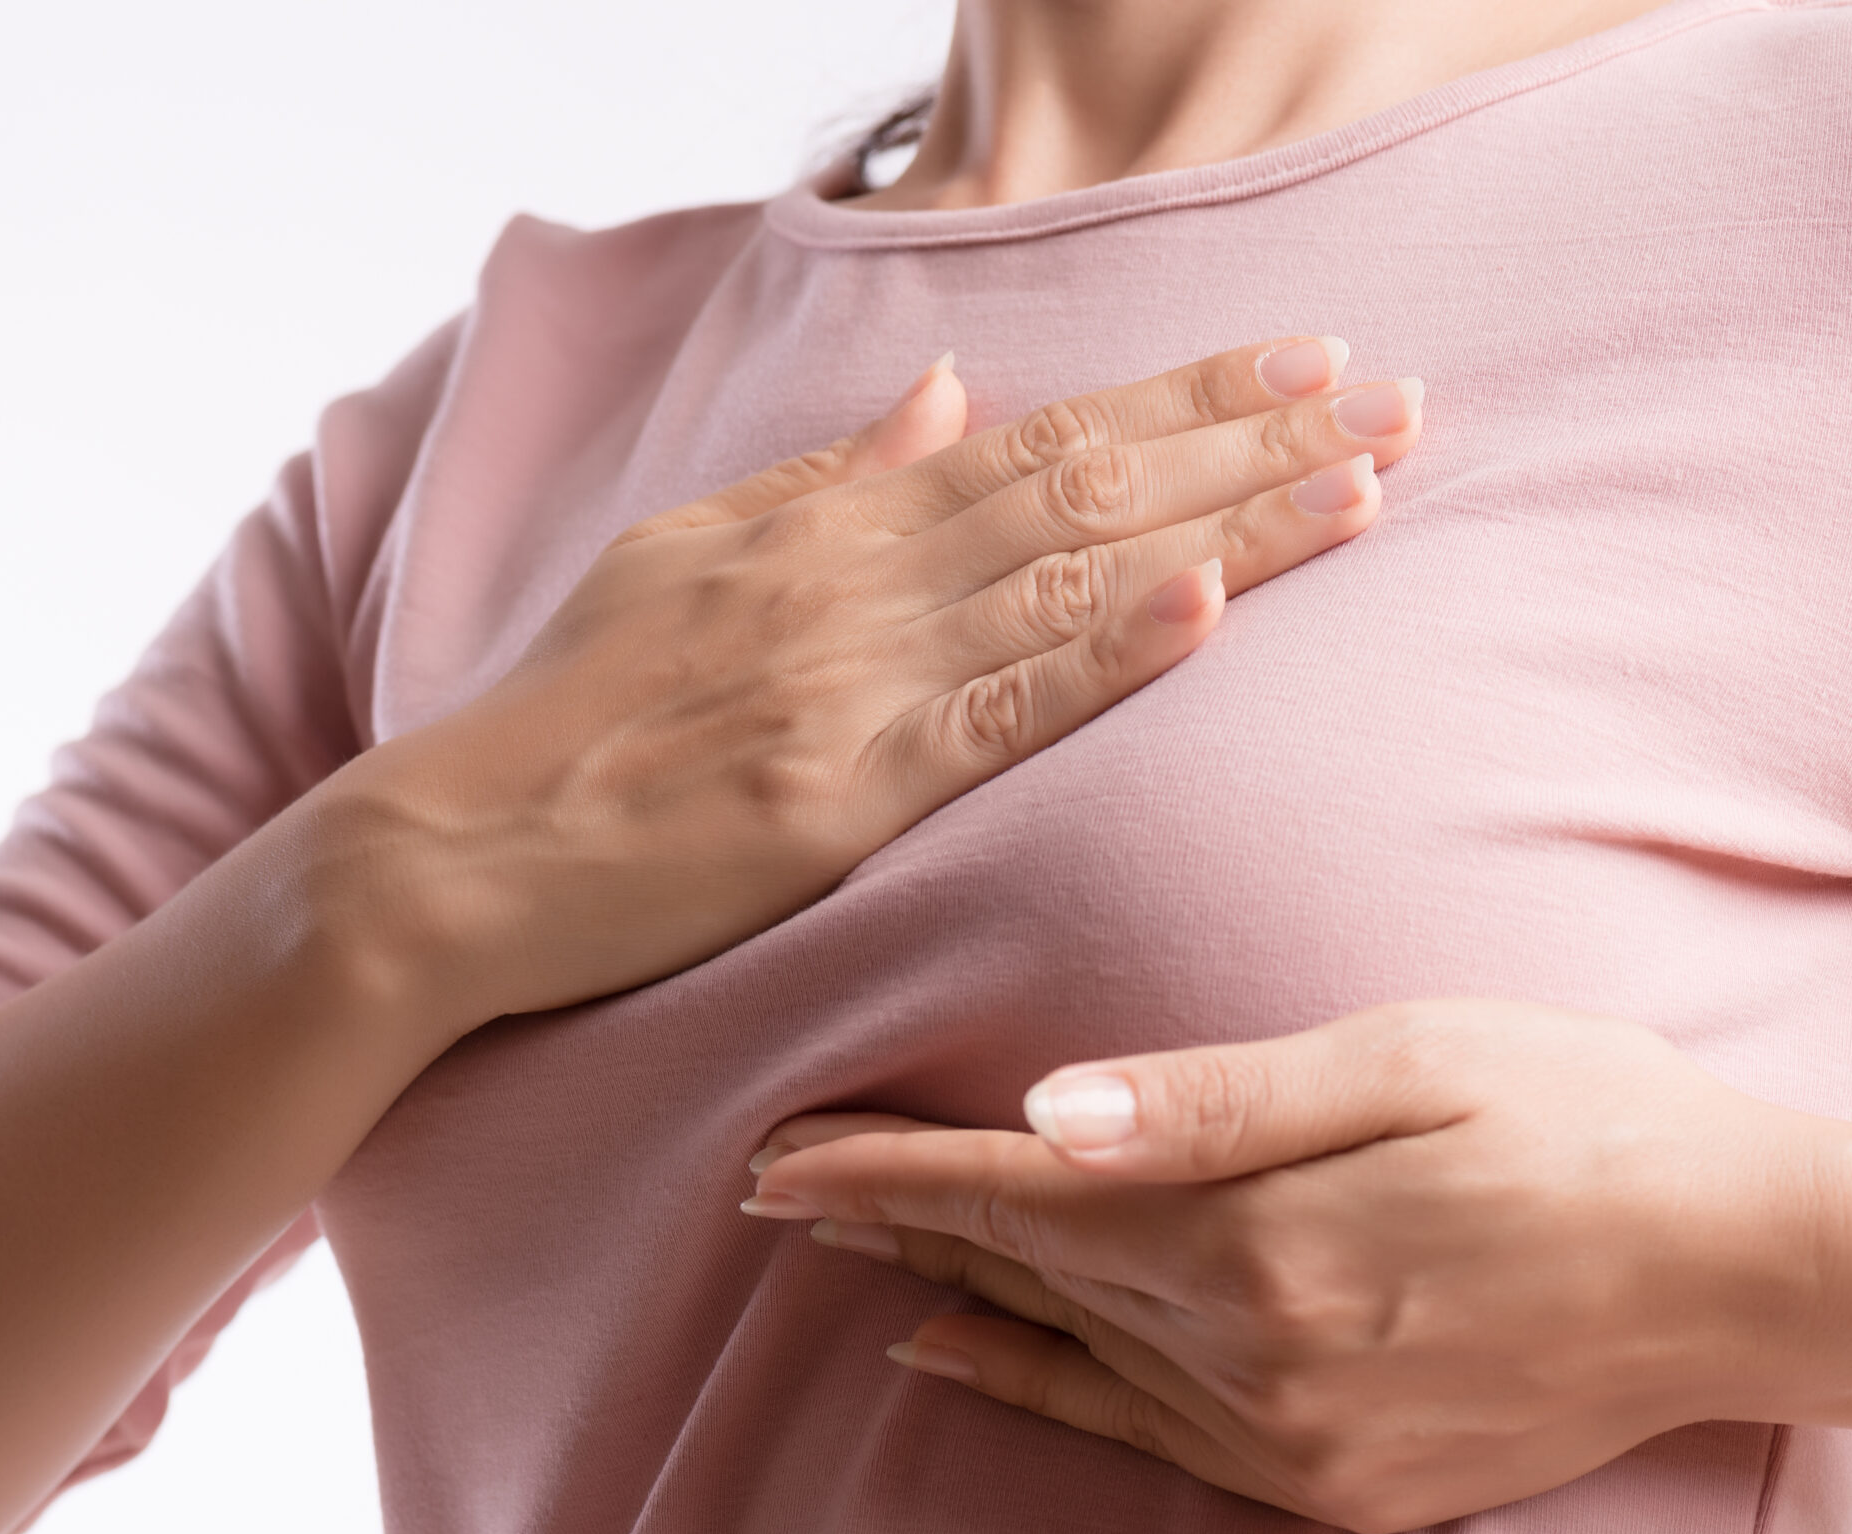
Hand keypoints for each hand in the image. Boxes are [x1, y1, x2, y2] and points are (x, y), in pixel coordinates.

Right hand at [325, 341, 1422, 1017]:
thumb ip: (827, 478)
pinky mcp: (835, 797)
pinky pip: (994, 716)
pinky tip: (1210, 611)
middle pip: (1087, 488)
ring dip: (1229, 526)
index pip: (1041, 439)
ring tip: (1368, 484)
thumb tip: (948, 394)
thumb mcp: (689, 555)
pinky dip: (1105, 655)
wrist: (456, 852)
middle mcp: (853, 581)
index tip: (1306, 362)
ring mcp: (848, 684)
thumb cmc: (567, 712)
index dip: (1185, 401)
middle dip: (1251, 440)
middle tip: (1396, 395)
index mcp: (827, 526)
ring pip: (1068, 581)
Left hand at [746, 1000, 1851, 1533]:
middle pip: (1022, 1273)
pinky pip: (1137, 1433)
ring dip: (949, 1297)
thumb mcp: (1404, 1060)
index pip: (1012, 1199)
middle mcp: (1248, 1355)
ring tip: (847, 1259)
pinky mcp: (1331, 1482)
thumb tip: (1045, 1118)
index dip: (883, 1176)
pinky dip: (1036, 1392)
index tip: (773, 1157)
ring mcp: (1289, 1435)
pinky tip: (960, 1360)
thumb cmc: (1583, 1119)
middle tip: (773, 1186)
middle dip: (891, 1223)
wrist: (1746, 1272)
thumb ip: (1211, 1100)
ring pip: (1066, 1352)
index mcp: (1253, 1238)